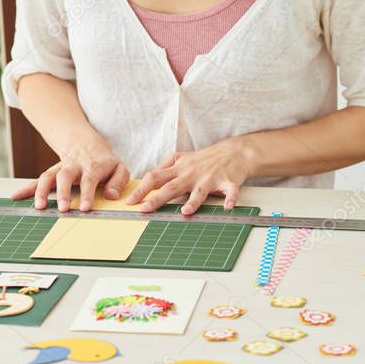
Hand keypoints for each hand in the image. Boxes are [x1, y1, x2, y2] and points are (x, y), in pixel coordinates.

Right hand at [10, 143, 129, 211]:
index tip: (84, 208)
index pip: (89, 179)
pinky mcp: (51, 173)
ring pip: (48, 176)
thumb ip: (118, 182)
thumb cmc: (105, 162)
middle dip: (63, 192)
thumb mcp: (119, 168)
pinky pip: (37, 180)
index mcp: (92, 166)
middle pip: (65, 176)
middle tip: (63, 208)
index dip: (87, 193)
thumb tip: (111, 195)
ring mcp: (60, 169)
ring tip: (39, 206)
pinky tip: (16, 196)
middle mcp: (74, 167)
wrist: (85, 144)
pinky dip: (26, 188)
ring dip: (42, 191)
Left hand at [124, 139, 252, 214]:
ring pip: (199, 190)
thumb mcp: (182, 158)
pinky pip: (230, 191)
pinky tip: (228, 207)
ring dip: (193, 201)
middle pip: (172, 186)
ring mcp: (209, 178)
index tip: (130, 200)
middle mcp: (191, 173)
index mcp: (179, 168)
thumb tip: (148, 178)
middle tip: (145, 209)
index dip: (142, 189)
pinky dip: (230, 199)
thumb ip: (165, 167)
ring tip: (185, 211)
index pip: (155, 177)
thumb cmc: (205, 158)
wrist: (234, 152)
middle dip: (157, 198)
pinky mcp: (228, 181)